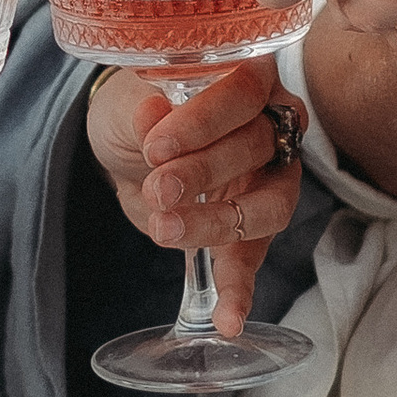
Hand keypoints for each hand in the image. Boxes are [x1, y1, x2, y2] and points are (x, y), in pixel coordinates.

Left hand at [83, 51, 302, 336]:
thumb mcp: (127, 103)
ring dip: (217, 224)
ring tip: (167, 231)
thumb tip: (152, 115)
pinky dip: (240, 290)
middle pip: (256, 148)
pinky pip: (254, 258)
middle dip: (203, 172)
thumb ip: (144, 112)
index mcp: (245, 77)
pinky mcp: (253, 227)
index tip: (157, 144)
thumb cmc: (135, 110)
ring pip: (267, 206)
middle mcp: (270, 125)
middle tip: (159, 187)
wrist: (127, 148)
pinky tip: (228, 319)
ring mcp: (269, 179)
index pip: (243, 93)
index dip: (205, 121)